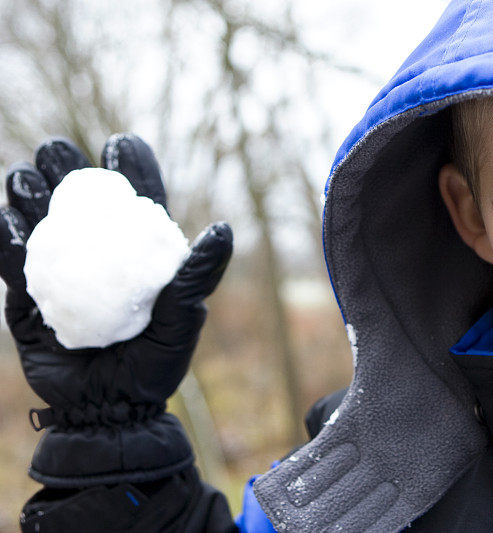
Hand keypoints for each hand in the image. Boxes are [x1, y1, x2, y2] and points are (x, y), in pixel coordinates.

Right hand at [0, 134, 232, 487]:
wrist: (109, 411)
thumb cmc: (156, 366)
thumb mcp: (183, 320)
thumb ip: (197, 275)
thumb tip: (223, 229)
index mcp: (136, 256)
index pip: (133, 200)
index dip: (128, 167)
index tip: (120, 144)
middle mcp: (97, 257)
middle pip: (77, 200)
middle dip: (64, 166)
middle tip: (59, 154)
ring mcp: (59, 275)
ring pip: (38, 220)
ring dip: (28, 191)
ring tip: (29, 178)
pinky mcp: (28, 299)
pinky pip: (11, 262)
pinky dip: (7, 238)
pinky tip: (10, 220)